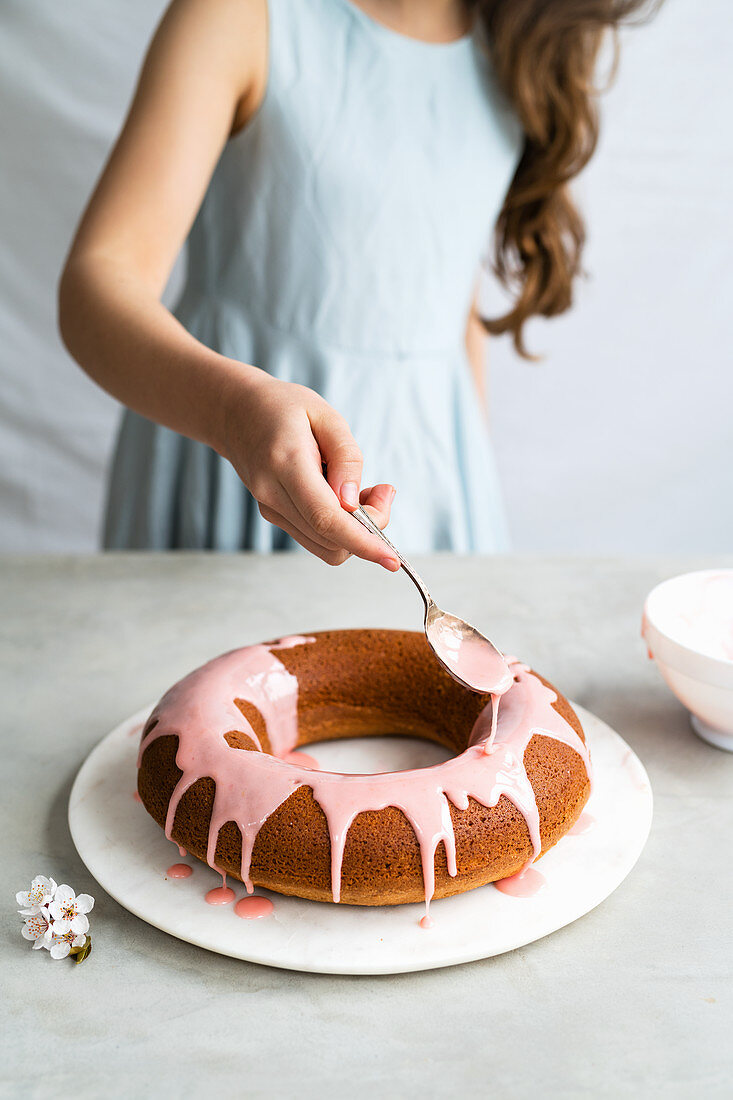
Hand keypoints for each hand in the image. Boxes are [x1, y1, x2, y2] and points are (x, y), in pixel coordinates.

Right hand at [222, 370, 398, 567]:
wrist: (236, 413)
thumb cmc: (283, 408)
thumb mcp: (325, 415)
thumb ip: (346, 457)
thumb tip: (353, 503)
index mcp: (286, 464)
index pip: (326, 518)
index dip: (363, 542)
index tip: (391, 558)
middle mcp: (273, 495)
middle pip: (331, 540)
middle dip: (371, 529)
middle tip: (383, 491)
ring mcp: (271, 509)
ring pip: (326, 545)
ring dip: (357, 529)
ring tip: (365, 490)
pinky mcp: (275, 515)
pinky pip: (317, 536)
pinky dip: (341, 527)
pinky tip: (345, 497)